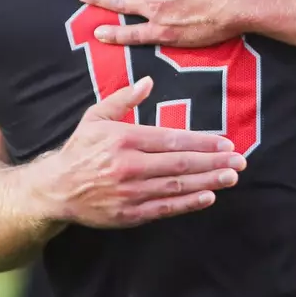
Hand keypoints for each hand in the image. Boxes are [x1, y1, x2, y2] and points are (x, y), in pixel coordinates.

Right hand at [35, 76, 245, 227]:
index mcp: (124, 138)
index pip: (172, 139)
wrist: (55, 189)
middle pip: (180, 163)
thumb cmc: (80, 149)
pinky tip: (208, 197)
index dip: (202, 141)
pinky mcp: (129, 214)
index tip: (225, 142)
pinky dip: (187, 204)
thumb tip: (148, 82)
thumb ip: (124, 100)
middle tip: (240, 161)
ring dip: (207, 182)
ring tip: (231, 177)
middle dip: (213, 162)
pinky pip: (164, 209)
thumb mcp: (96, 117)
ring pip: (176, 187)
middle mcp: (129, 165)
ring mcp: (130, 192)